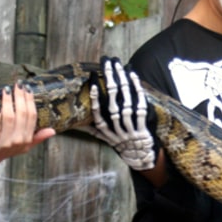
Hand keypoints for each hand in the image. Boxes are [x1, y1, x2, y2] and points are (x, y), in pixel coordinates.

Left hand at [0, 83, 55, 180]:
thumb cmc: (4, 150)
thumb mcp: (24, 146)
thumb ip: (37, 137)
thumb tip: (52, 130)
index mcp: (27, 139)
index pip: (32, 117)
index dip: (30, 101)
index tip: (27, 88)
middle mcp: (18, 141)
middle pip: (22, 115)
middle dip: (20, 97)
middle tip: (17, 84)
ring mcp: (4, 144)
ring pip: (9, 119)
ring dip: (8, 103)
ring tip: (6, 91)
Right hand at [91, 56, 156, 170]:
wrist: (142, 158)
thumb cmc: (124, 145)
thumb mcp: (107, 140)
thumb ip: (94, 131)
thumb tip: (78, 124)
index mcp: (107, 132)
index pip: (99, 115)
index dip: (96, 100)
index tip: (94, 85)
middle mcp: (117, 131)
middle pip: (112, 104)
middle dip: (111, 81)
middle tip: (109, 64)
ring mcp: (130, 131)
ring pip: (126, 104)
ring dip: (124, 83)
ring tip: (121, 67)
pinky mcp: (142, 129)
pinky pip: (140, 108)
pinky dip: (138, 92)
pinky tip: (134, 79)